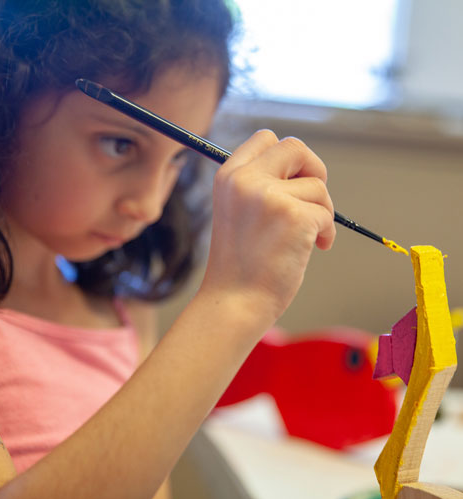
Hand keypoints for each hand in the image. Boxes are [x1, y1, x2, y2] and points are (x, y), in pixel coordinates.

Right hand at [201, 130, 334, 326]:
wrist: (234, 302)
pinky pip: (326, 213)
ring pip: (317, 186)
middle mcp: (245, 180)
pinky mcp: (293, 216)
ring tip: (309, 238)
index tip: (294, 180)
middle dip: (314, 171)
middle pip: (296, 148)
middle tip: (314, 199)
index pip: (265, 138)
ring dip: (322, 212)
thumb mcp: (237, 212)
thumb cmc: (240, 264)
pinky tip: (315, 249)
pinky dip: (327, 233)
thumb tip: (303, 172)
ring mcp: (268, 196)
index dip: (287, 157)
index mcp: (228, 176)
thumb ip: (260, 186)